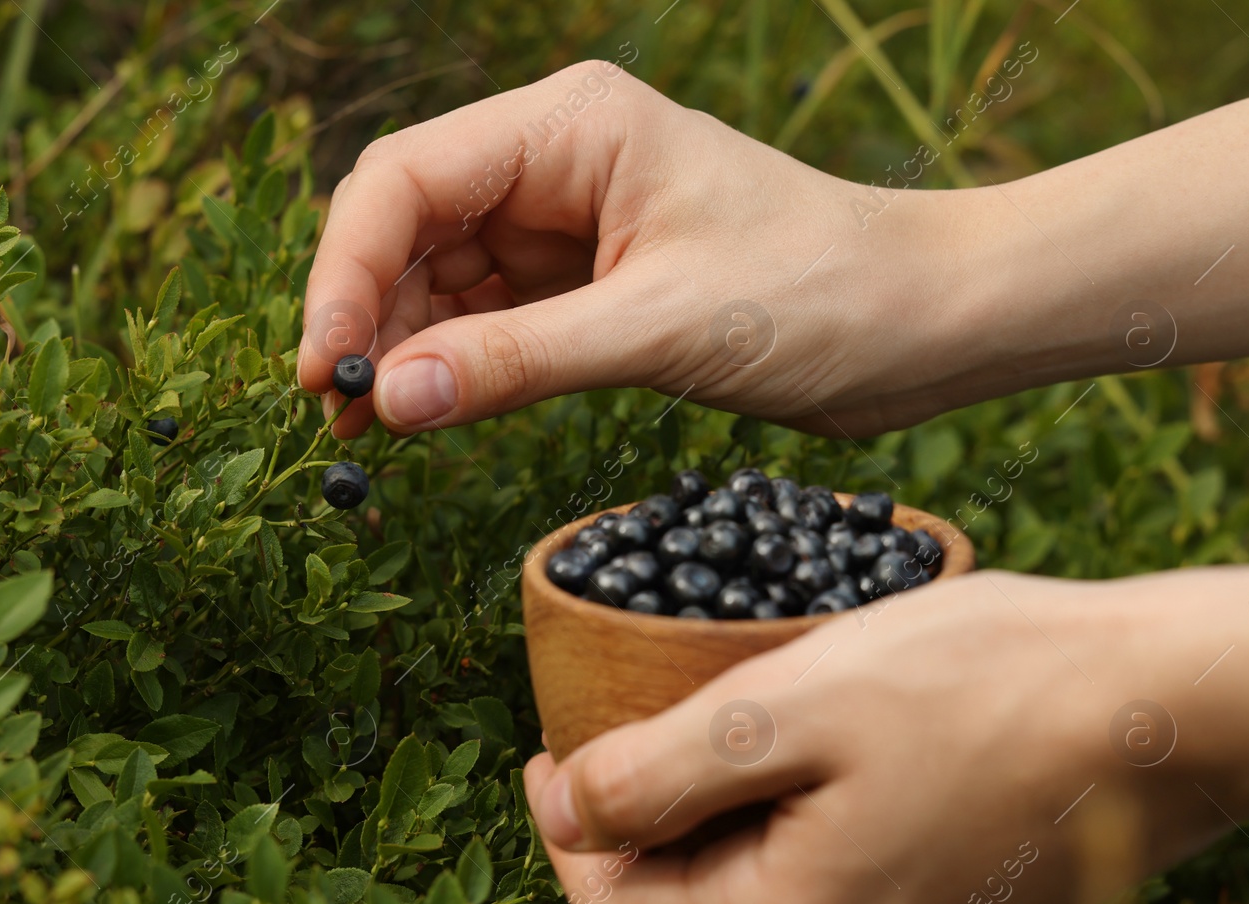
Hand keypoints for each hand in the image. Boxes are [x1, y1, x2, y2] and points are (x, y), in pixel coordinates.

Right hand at [297, 61, 972, 438]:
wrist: (926, 324)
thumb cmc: (823, 294)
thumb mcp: (661, 327)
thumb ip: (517, 363)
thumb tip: (387, 401)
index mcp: (570, 125)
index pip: (408, 178)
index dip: (346, 269)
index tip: (323, 365)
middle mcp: (556, 160)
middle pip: (409, 226)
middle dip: (364, 314)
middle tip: (335, 412)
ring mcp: (568, 224)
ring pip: (440, 279)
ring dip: (398, 349)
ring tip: (364, 432)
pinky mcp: (587, 285)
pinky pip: (489, 322)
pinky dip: (450, 369)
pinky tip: (420, 417)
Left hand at [519, 567, 1248, 903]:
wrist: (1163, 707)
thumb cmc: (977, 685)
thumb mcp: (786, 708)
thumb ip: (659, 773)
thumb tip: (565, 817)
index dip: (564, 834)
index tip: (547, 753)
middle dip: (640, 823)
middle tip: (623, 725)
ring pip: (762, 891)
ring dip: (718, 819)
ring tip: (709, 725)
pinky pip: (832, 880)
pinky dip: (791, 823)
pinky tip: (806, 752)